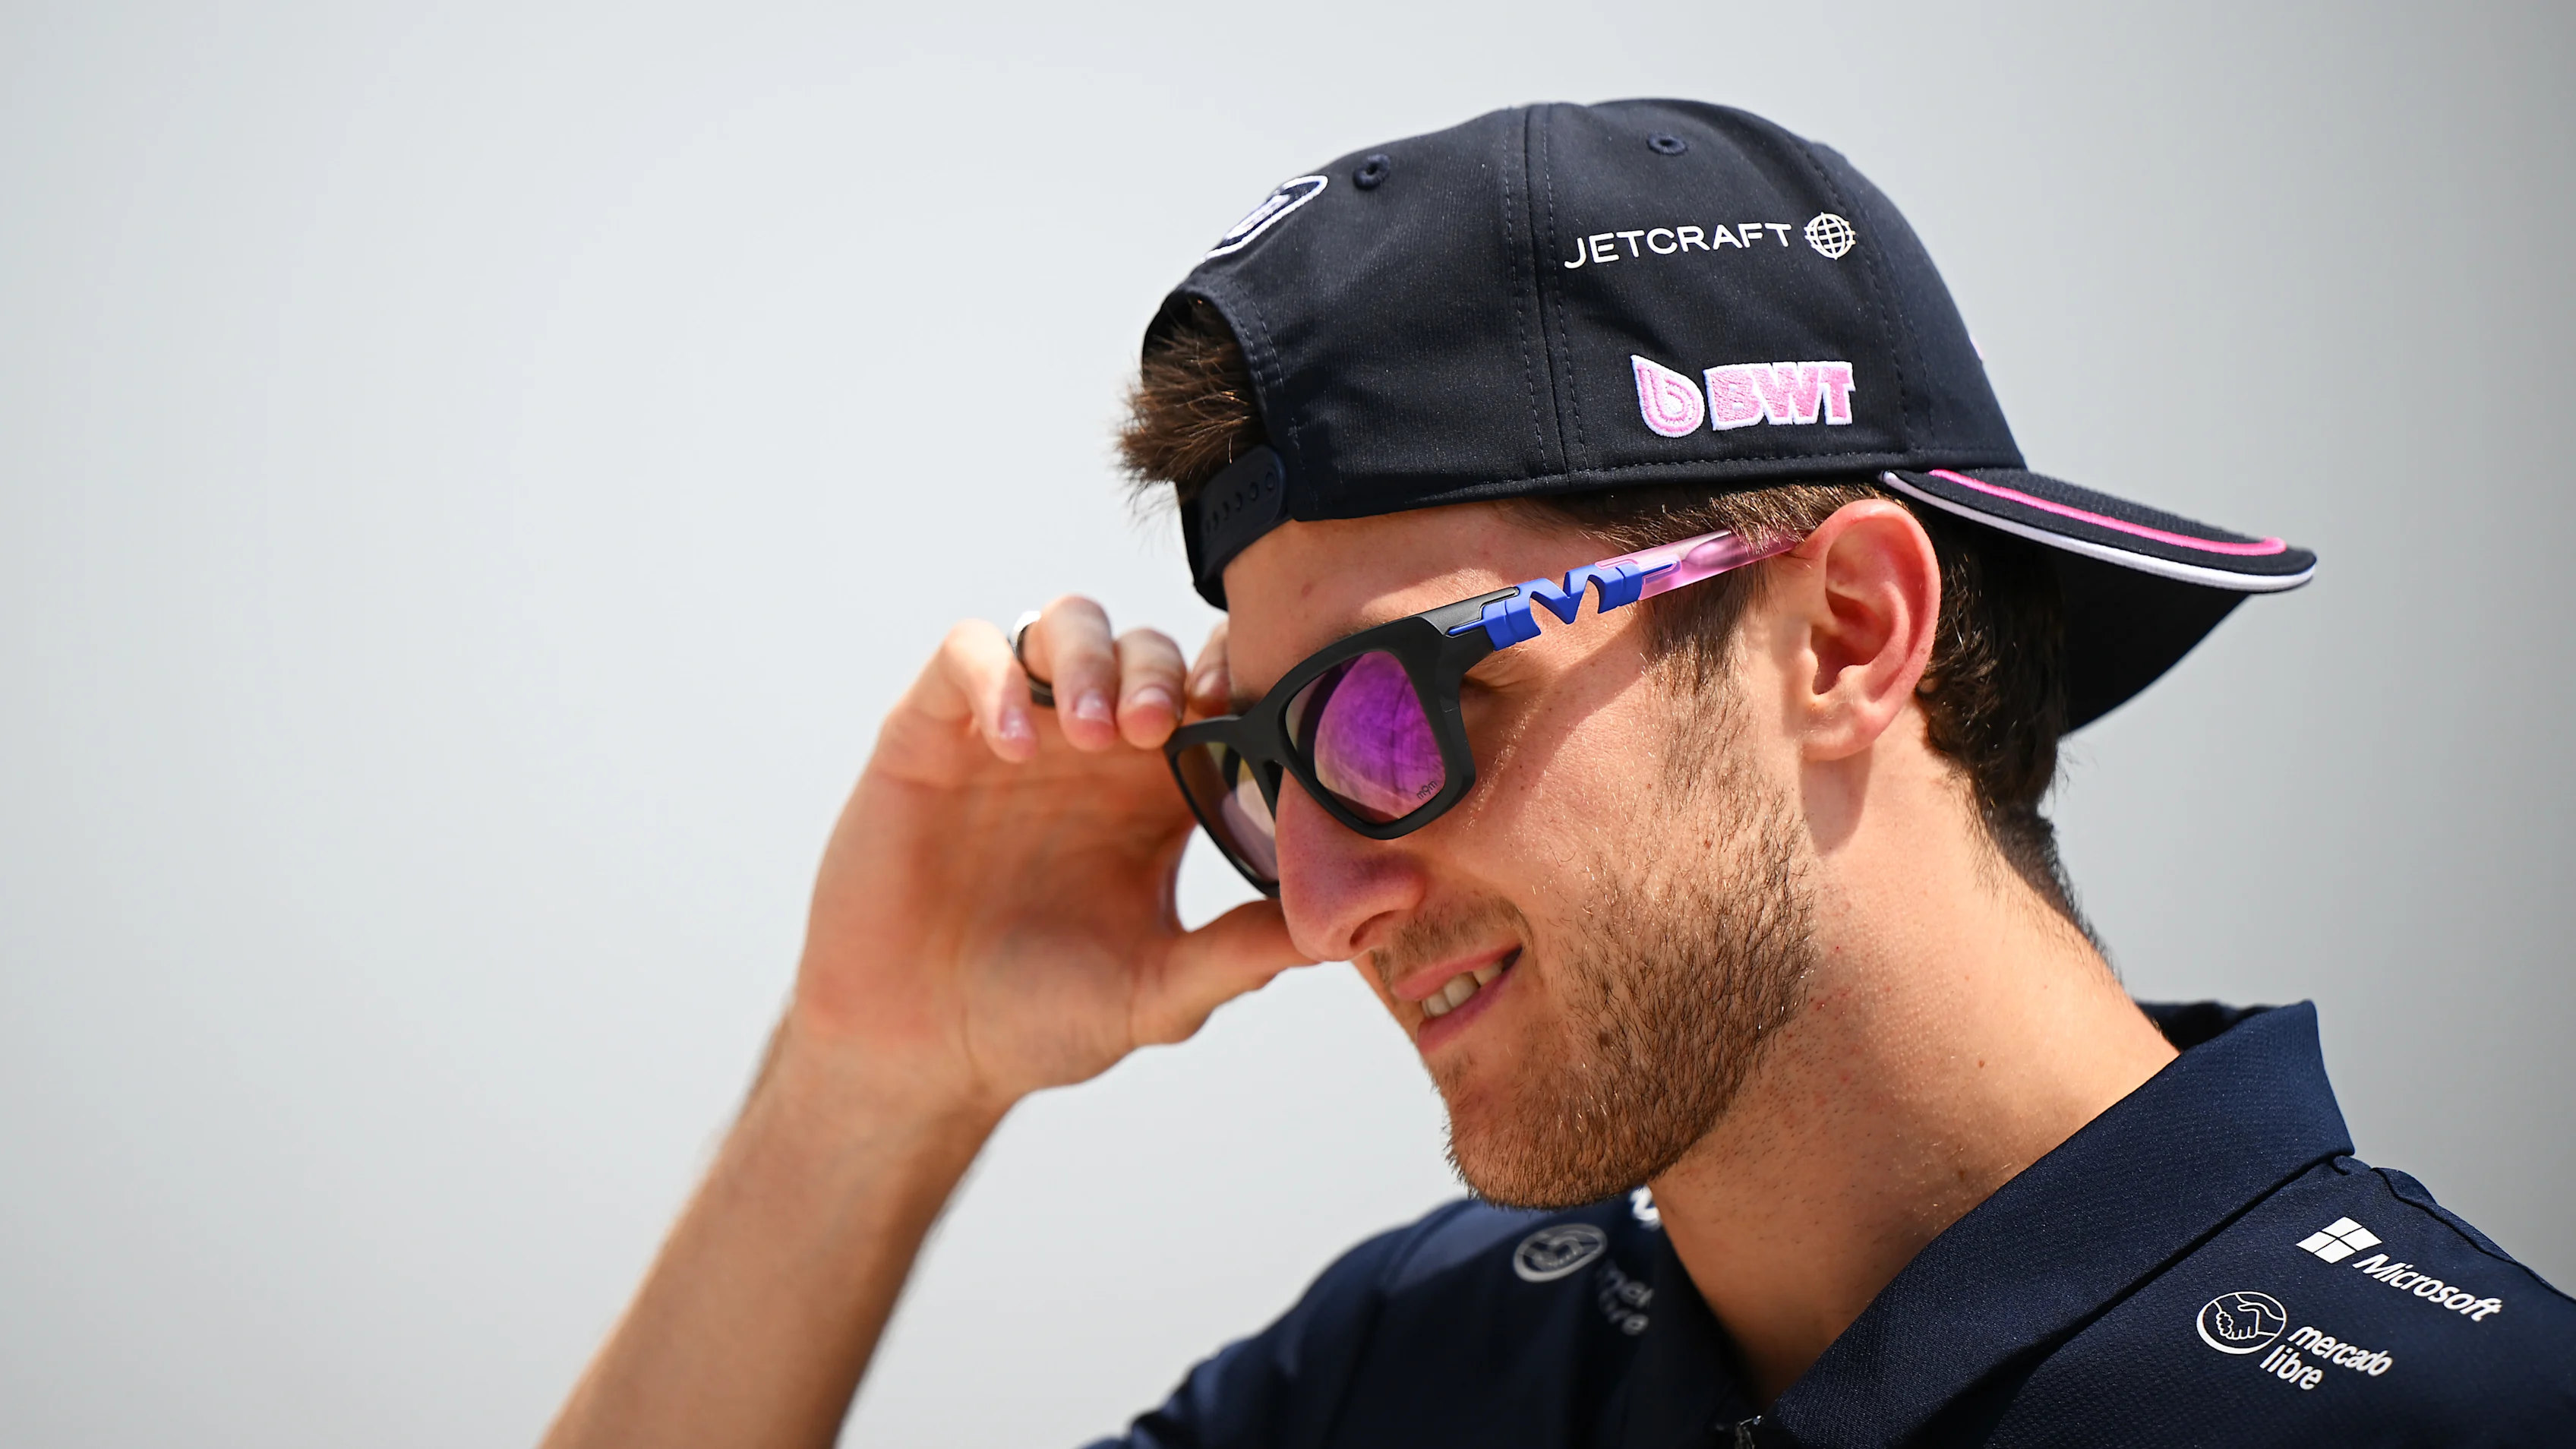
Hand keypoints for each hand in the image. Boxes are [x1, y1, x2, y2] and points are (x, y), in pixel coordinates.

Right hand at [791, 598, 1308, 1119]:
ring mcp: (1013, 732)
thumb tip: (1363, 918)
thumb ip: (1245, 950)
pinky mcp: (931, 731)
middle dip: (1163, 671)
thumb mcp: (1158, 990)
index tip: (1252, 715)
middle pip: (1147, 647)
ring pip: (1067, 624)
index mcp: (1156, 793)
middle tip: (1159, 729)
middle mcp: (1090, 749)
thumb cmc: (1041, 1020)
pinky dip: (997, 677)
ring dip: (1092, 658)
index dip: (1239, 680)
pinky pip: (967, 652)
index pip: (1213, 692)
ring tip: (1097, 731)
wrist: (923, 1050)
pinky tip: (1015, 743)